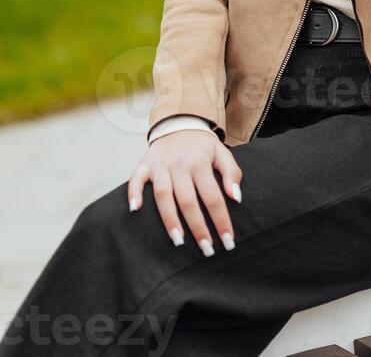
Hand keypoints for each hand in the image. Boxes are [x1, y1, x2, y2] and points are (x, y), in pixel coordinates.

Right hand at [127, 130, 242, 254]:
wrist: (180, 122)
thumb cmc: (202, 145)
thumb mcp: (222, 153)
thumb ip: (232, 173)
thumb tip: (236, 197)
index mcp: (200, 162)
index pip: (213, 196)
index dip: (221, 220)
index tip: (228, 242)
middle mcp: (179, 164)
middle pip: (188, 200)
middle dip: (198, 227)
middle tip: (206, 249)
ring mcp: (161, 165)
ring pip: (163, 195)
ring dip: (169, 219)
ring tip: (178, 241)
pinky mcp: (145, 165)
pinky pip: (136, 179)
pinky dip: (134, 193)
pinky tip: (135, 210)